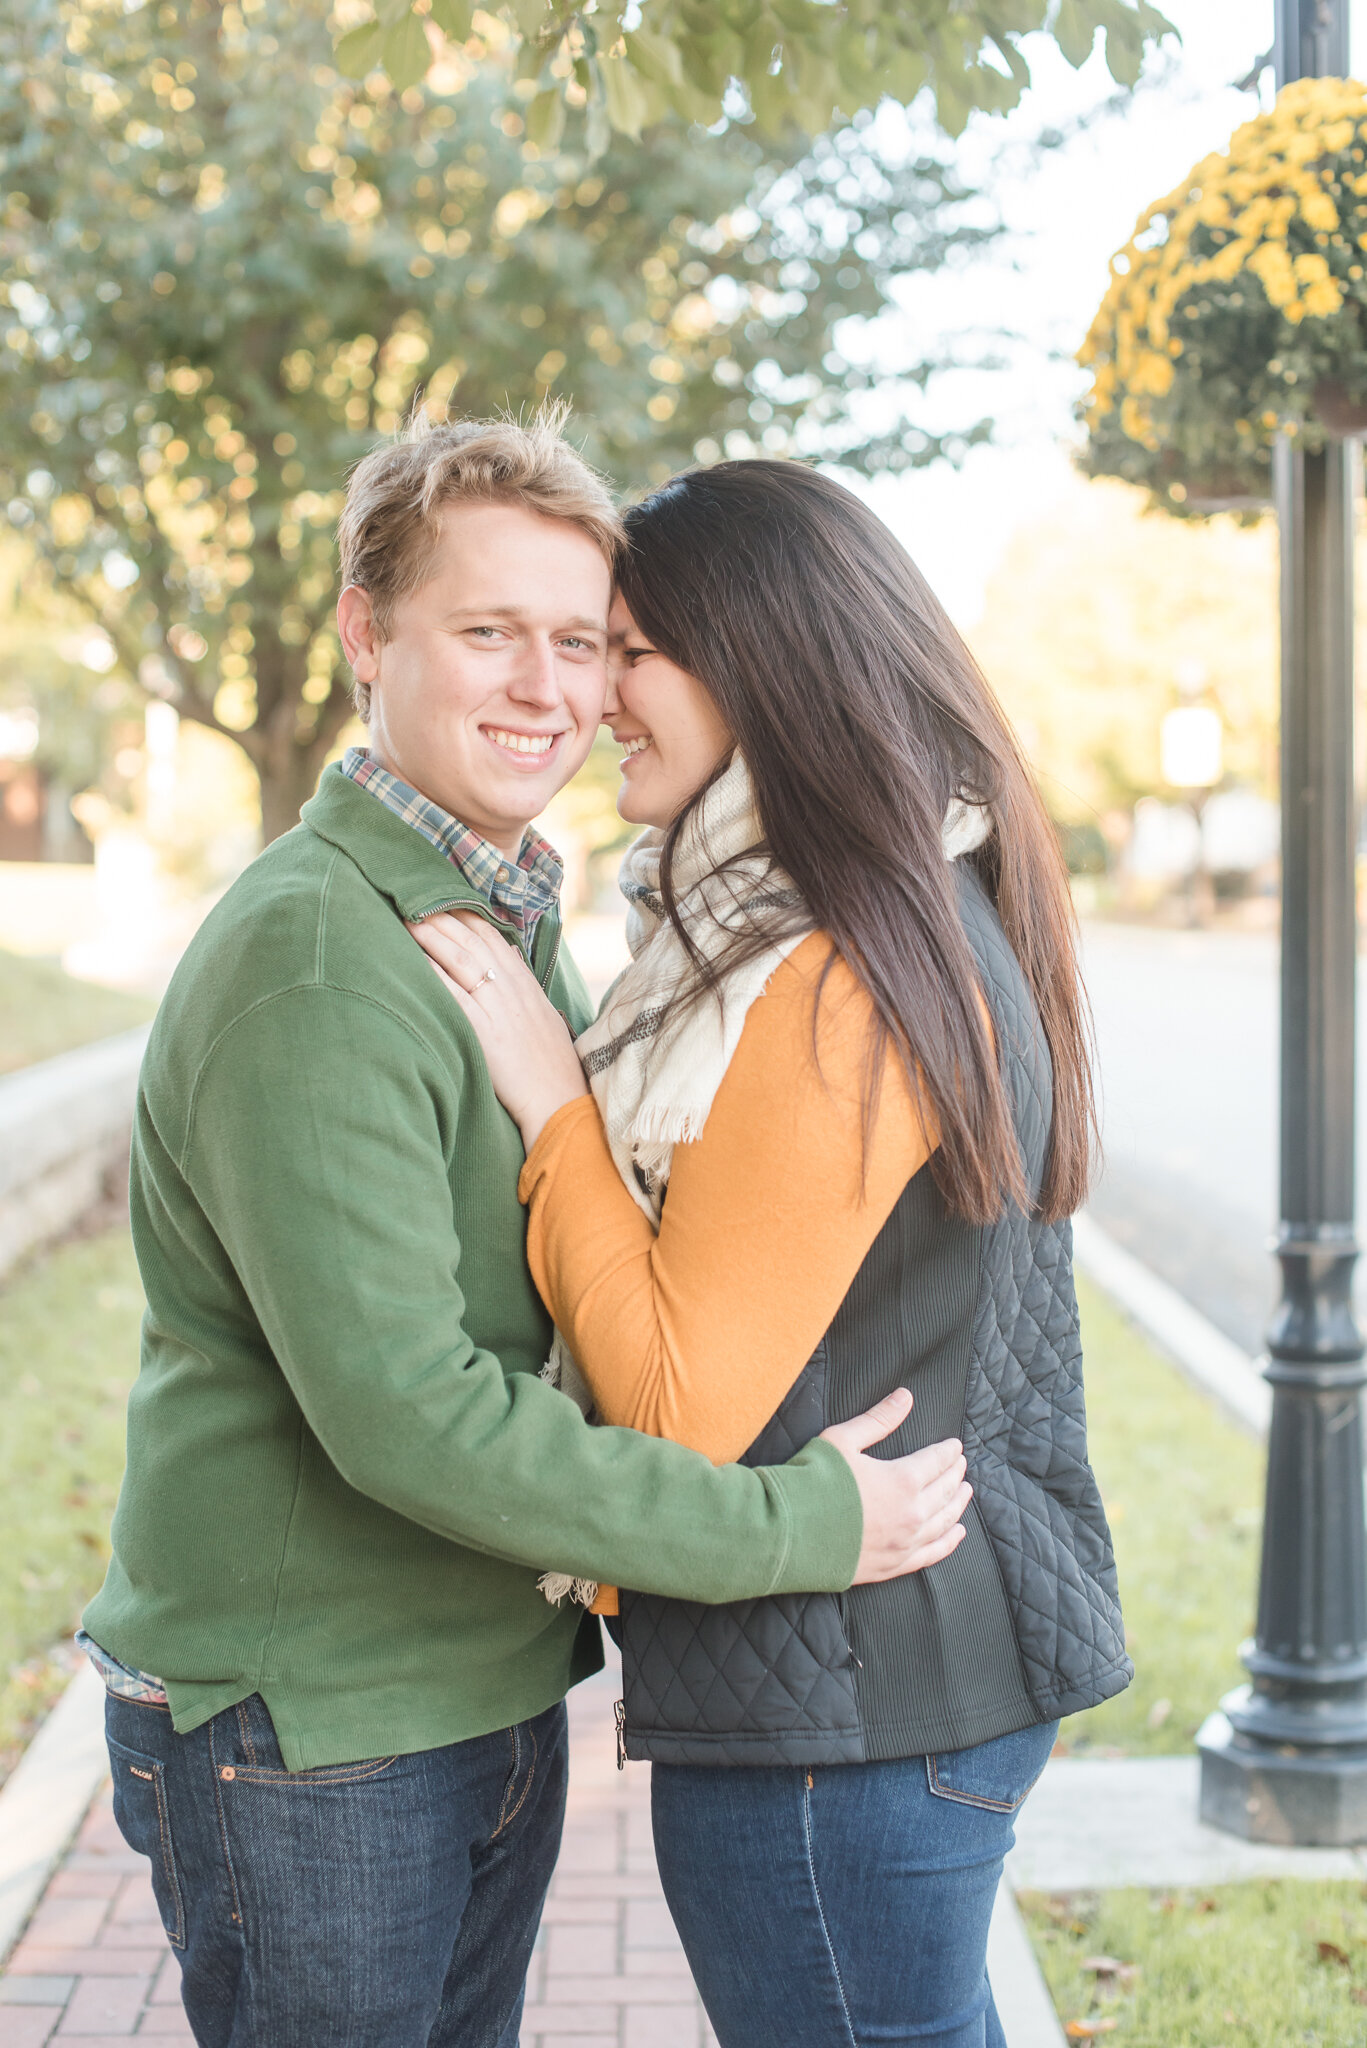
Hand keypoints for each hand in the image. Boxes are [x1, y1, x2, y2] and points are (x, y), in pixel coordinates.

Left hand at [407, 911, 588, 1149]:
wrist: (557, 1097)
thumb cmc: (550, 1061)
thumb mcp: (542, 1012)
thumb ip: (521, 982)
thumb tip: (506, 954)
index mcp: (523, 980)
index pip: (489, 933)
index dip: (462, 913)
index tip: (438, 898)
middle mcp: (510, 986)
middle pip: (470, 939)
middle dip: (440, 916)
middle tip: (411, 898)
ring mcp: (497, 1006)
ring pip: (460, 959)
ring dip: (431, 935)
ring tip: (406, 917)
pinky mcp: (483, 1030)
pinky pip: (453, 994)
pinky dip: (432, 972)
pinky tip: (413, 959)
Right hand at [821, 1389, 970, 1583]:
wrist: (787, 1533)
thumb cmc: (811, 1482)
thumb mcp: (843, 1440)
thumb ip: (878, 1420)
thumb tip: (905, 1397)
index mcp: (902, 1480)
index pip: (937, 1462)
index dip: (948, 1451)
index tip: (955, 1446)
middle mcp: (911, 1514)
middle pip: (945, 1491)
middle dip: (956, 1474)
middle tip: (961, 1465)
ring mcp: (904, 1543)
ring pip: (944, 1522)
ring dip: (958, 1504)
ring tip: (966, 1492)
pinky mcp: (892, 1565)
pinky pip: (932, 1554)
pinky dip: (949, 1543)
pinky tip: (957, 1534)